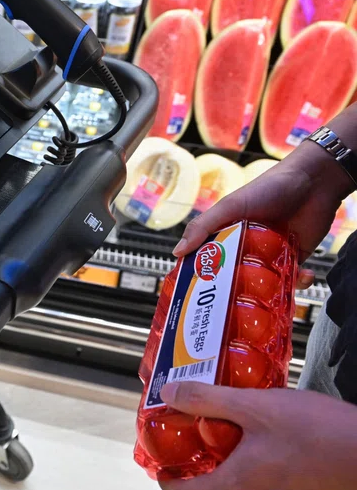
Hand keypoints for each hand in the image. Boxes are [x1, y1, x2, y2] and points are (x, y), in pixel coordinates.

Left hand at [159, 381, 356, 489]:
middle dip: (213, 468)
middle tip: (211, 438)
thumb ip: (209, 399)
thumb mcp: (258, 406)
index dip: (169, 484)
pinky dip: (277, 478)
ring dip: (247, 471)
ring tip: (253, 438)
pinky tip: (290, 451)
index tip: (164, 470)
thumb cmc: (326, 436)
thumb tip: (170, 393)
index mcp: (242, 487)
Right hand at [174, 142, 354, 288]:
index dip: (202, 277)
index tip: (196, 295)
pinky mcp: (295, 257)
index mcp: (226, 234)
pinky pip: (293, 278)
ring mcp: (270, 254)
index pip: (209, 260)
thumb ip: (203, 226)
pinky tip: (304, 276)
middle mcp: (246, 246)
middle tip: (233, 308)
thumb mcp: (230, 205)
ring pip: (264, 282)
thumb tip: (177, 252)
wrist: (313, 181)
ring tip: (272, 298)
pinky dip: (299, 283)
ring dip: (269, 292)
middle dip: (234, 293)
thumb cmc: (268, 188)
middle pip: (235, 276)